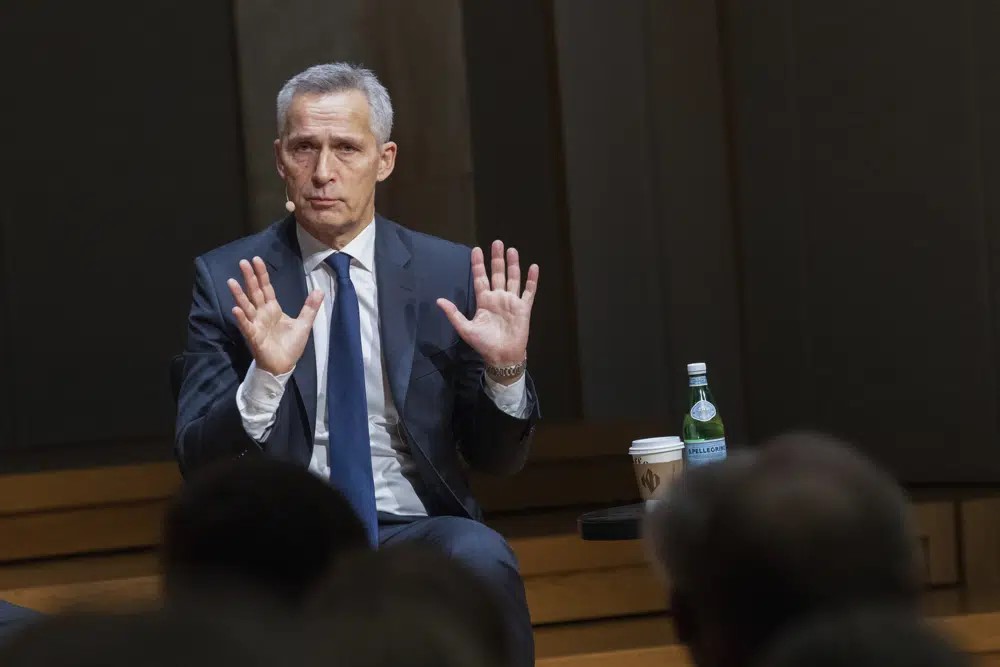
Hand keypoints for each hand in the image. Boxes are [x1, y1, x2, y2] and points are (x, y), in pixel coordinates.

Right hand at [227, 257, 323, 375]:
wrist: (284, 366)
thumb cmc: (290, 346)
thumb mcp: (303, 324)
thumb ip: (309, 308)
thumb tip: (319, 290)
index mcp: (273, 309)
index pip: (266, 288)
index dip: (262, 274)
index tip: (256, 260)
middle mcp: (262, 314)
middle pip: (254, 292)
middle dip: (249, 278)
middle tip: (242, 262)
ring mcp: (256, 324)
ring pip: (246, 306)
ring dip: (239, 295)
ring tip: (231, 281)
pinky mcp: (254, 337)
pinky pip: (247, 326)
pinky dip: (241, 318)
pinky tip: (236, 309)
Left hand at [437, 241, 538, 382]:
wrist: (502, 356)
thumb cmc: (484, 344)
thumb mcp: (465, 329)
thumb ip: (454, 314)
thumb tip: (439, 300)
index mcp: (484, 301)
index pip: (480, 278)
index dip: (478, 264)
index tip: (476, 250)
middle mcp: (498, 297)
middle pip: (498, 274)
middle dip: (497, 258)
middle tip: (496, 242)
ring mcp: (512, 301)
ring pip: (513, 278)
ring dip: (513, 264)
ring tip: (511, 250)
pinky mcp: (524, 308)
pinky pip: (529, 291)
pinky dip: (532, 279)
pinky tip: (533, 267)